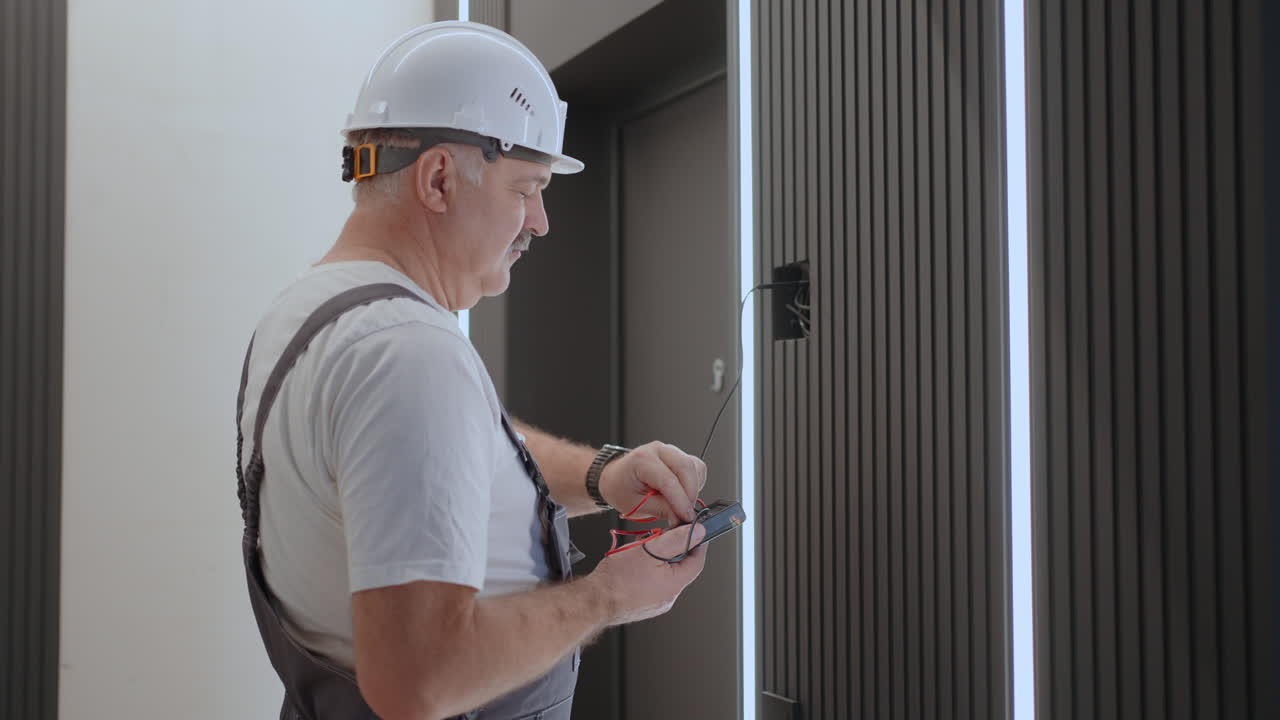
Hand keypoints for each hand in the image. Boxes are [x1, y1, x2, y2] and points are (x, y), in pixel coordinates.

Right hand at [588, 522, 707, 624]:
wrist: (593, 601)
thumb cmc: (616, 578)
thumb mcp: (650, 550)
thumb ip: (676, 540)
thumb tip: (697, 532)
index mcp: (674, 584)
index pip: (697, 561)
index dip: (698, 543)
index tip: (695, 531)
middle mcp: (668, 597)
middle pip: (680, 567)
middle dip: (673, 549)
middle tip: (660, 537)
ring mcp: (655, 602)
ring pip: (665, 575)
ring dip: (658, 560)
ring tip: (642, 550)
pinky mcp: (643, 604)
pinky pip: (653, 583)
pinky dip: (648, 571)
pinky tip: (634, 565)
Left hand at [598, 442, 706, 522]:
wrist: (615, 478)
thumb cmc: (620, 488)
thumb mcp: (635, 505)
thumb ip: (662, 509)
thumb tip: (682, 517)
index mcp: (642, 459)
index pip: (669, 480)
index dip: (681, 501)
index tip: (686, 517)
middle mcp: (658, 450)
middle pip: (686, 468)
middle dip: (691, 494)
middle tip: (687, 513)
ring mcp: (669, 451)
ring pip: (694, 466)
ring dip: (694, 488)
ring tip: (682, 503)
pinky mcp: (678, 456)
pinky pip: (696, 467)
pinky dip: (695, 482)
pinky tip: (683, 493)